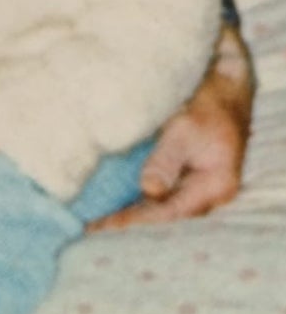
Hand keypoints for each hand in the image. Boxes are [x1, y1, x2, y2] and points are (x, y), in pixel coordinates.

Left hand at [90, 26, 252, 231]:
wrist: (222, 83)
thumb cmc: (206, 103)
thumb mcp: (185, 128)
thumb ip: (167, 159)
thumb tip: (149, 189)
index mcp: (215, 186)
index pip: (170, 213)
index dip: (136, 221)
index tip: (105, 226)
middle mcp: (205, 191)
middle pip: (164, 215)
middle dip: (129, 223)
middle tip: (91, 230)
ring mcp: (194, 182)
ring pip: (159, 205)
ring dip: (129, 211)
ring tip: (94, 222)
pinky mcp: (181, 170)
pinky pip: (156, 190)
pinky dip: (134, 196)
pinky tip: (110, 199)